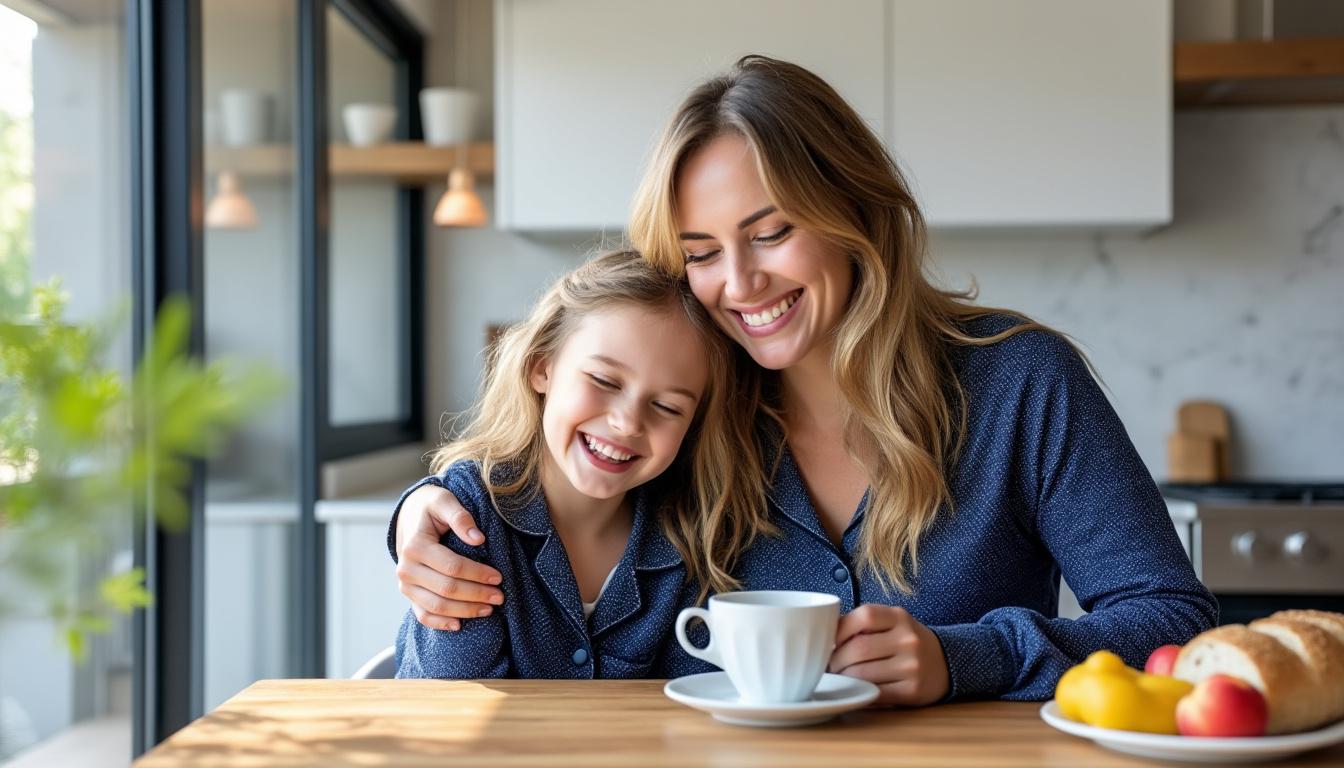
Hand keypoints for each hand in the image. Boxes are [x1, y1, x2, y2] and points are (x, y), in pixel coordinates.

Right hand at [395, 483, 504, 631]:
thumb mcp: (444, 501)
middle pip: (446, 589)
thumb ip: (460, 517)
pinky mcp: (409, 593)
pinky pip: (422, 615)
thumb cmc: (431, 508)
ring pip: (436, 606)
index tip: (499, 577)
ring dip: (464, 611)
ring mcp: (405, 584)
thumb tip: (478, 538)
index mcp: (415, 546)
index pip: (452, 566)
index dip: (477, 574)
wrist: (409, 515)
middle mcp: (406, 568)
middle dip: (476, 595)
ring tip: (488, 609)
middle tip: (500, 596)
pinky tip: (460, 625)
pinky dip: (440, 623)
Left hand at [828, 604, 949, 705]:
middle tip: (827, 666)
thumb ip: (863, 623)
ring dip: (843, 678)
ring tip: (838, 677)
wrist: (946, 662)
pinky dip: (859, 691)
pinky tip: (854, 688)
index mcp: (899, 617)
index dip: (839, 629)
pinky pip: (875, 693)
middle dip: (835, 660)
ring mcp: (912, 666)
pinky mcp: (912, 691)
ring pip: (863, 674)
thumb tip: (824, 633)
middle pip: (858, 649)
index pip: (864, 616)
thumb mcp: (892, 622)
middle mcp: (908, 639)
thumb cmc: (906, 640)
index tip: (827, 641)